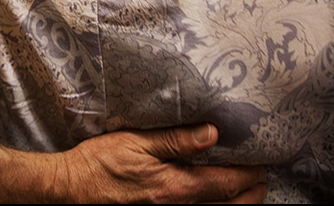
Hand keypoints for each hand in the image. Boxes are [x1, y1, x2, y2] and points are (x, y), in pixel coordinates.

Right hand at [61, 124, 266, 203]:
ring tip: (243, 188)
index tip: (262, 160)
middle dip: (252, 193)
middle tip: (260, 175)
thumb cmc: (99, 163)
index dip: (251, 174)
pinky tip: (211, 197)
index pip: (228, 184)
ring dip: (236, 204)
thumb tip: (213, 134)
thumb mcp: (135, 142)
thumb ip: (175, 140)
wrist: (71, 190)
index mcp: (175, 187)